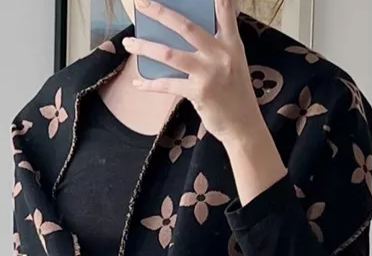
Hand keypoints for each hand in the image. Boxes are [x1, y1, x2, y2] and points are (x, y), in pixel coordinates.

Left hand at [123, 0, 266, 149]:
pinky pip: (168, 84)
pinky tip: (137, 83)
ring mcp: (209, 73)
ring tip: (128, 43)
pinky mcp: (199, 92)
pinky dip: (150, 84)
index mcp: (231, 43)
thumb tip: (186, 31)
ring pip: (170, 54)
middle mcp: (221, 54)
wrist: (243, 126)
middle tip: (141, 2)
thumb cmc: (235, 93)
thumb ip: (217, 44)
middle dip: (160, 12)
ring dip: (145, 47)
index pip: (225, 12)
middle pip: (186, 27)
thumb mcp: (234, 62)